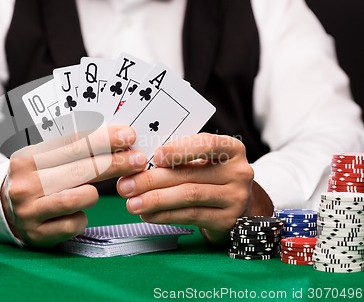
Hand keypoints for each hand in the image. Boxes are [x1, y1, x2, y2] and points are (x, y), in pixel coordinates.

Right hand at [1, 126, 146, 247]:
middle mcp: (26, 184)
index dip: (104, 139)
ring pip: (77, 198)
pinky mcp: (38, 234)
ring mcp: (30, 211)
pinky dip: (80, 218)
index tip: (128, 136)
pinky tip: (74, 214)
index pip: (72, 144)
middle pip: (80, 169)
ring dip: (92, 194)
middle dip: (114, 163)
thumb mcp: (44, 160)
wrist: (4, 211)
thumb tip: (115, 138)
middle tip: (138, 159)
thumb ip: (72, 150)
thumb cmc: (35, 180)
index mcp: (27, 159)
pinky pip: (74, 224)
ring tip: (90, 193)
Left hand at [117, 133, 272, 244]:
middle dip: (152, 180)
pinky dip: (165, 215)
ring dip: (155, 200)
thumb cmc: (211, 177)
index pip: (207, 144)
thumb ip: (179, 157)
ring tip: (132, 203)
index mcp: (232, 149)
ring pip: (189, 197)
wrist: (238, 208)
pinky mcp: (228, 221)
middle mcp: (239, 172)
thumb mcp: (203, 161)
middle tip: (126, 185)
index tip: (155, 156)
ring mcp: (236, 198)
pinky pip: (190, 216)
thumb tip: (137, 163)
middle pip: (190, 174)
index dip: (180, 149)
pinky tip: (148, 214)